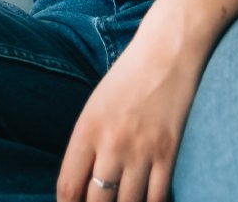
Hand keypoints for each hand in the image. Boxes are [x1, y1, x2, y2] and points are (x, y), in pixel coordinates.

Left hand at [57, 30, 204, 201]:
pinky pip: (158, 196)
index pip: (68, 188)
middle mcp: (111, 144)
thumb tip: (83, 184)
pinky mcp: (168, 151)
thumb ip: (87, 145)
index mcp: (86, 130)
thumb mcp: (95, 106)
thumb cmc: (129, 76)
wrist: (167, 50)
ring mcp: (141, 150)